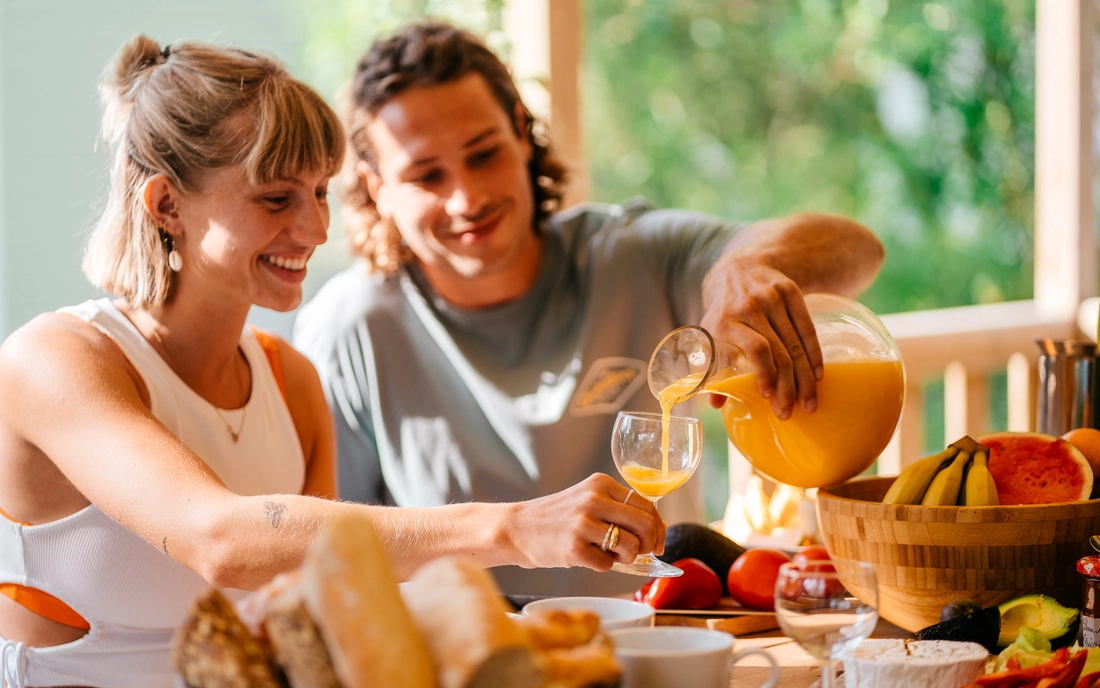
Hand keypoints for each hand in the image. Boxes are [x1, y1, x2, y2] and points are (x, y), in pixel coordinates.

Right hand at [507, 474, 665, 571]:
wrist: (517, 528)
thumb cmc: (559, 518)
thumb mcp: (589, 500)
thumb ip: (620, 509)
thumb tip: (659, 530)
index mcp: (602, 484)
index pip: (647, 505)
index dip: (658, 527)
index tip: (657, 542)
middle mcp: (594, 499)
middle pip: (645, 525)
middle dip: (649, 544)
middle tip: (638, 553)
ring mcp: (582, 523)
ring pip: (631, 546)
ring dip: (626, 557)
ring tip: (609, 554)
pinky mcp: (573, 547)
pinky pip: (607, 565)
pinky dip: (602, 566)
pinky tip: (588, 557)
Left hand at [701, 253, 822, 418]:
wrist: (737, 270)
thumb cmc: (723, 312)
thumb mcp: (710, 334)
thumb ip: (713, 366)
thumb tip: (716, 403)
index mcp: (725, 320)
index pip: (756, 348)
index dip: (766, 373)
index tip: (769, 395)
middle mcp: (750, 307)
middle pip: (778, 352)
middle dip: (788, 386)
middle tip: (791, 412)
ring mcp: (771, 297)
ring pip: (795, 344)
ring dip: (805, 377)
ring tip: (809, 402)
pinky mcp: (790, 291)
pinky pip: (807, 327)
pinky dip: (815, 354)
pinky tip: (819, 374)